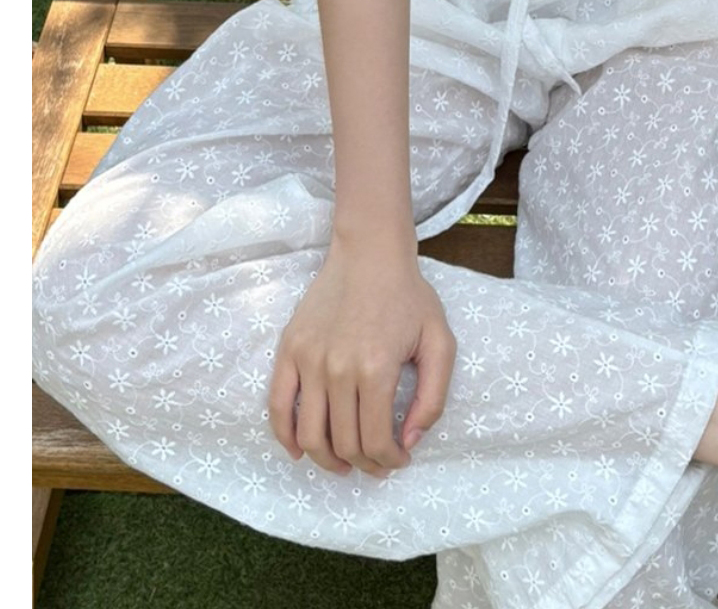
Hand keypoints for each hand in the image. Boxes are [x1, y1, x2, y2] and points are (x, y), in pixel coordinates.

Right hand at [268, 242, 456, 476]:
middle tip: (378, 464)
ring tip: (346, 464)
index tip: (399, 460)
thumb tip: (409, 441)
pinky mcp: (289, 350)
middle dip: (364, 464)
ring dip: (327, 460)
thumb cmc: (408, 296)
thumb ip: (432, 397)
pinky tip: (301, 451)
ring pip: (310, 434)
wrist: (370, 253)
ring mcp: (308, 360)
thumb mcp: (440, 342)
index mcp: (376, 369)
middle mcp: (338, 369)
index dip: (389, 460)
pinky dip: (286, 437)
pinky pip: (278, 407)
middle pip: (343, 443)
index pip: (375, 440)